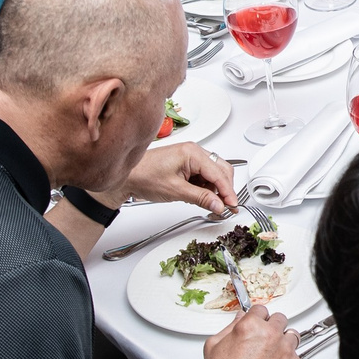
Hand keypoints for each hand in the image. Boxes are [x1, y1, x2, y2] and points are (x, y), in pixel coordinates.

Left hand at [114, 140, 234, 215]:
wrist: (126, 176)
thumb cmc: (144, 176)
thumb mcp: (176, 190)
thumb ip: (201, 198)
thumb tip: (219, 204)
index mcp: (192, 153)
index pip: (219, 173)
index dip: (228, 192)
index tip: (232, 205)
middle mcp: (193, 152)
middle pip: (221, 170)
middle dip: (225, 189)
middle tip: (226, 207)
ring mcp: (190, 158)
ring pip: (214, 174)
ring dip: (215, 189)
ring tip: (211, 204)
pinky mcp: (186, 165)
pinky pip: (204, 176)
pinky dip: (206, 188)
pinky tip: (202, 197)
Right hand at [199, 301, 299, 358]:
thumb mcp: (214, 346)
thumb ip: (229, 327)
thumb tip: (239, 319)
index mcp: (250, 326)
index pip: (261, 309)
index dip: (257, 317)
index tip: (257, 322)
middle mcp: (270, 335)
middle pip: (279, 319)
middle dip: (271, 327)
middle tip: (262, 339)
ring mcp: (284, 350)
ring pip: (291, 335)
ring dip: (282, 341)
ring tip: (270, 354)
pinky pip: (295, 355)